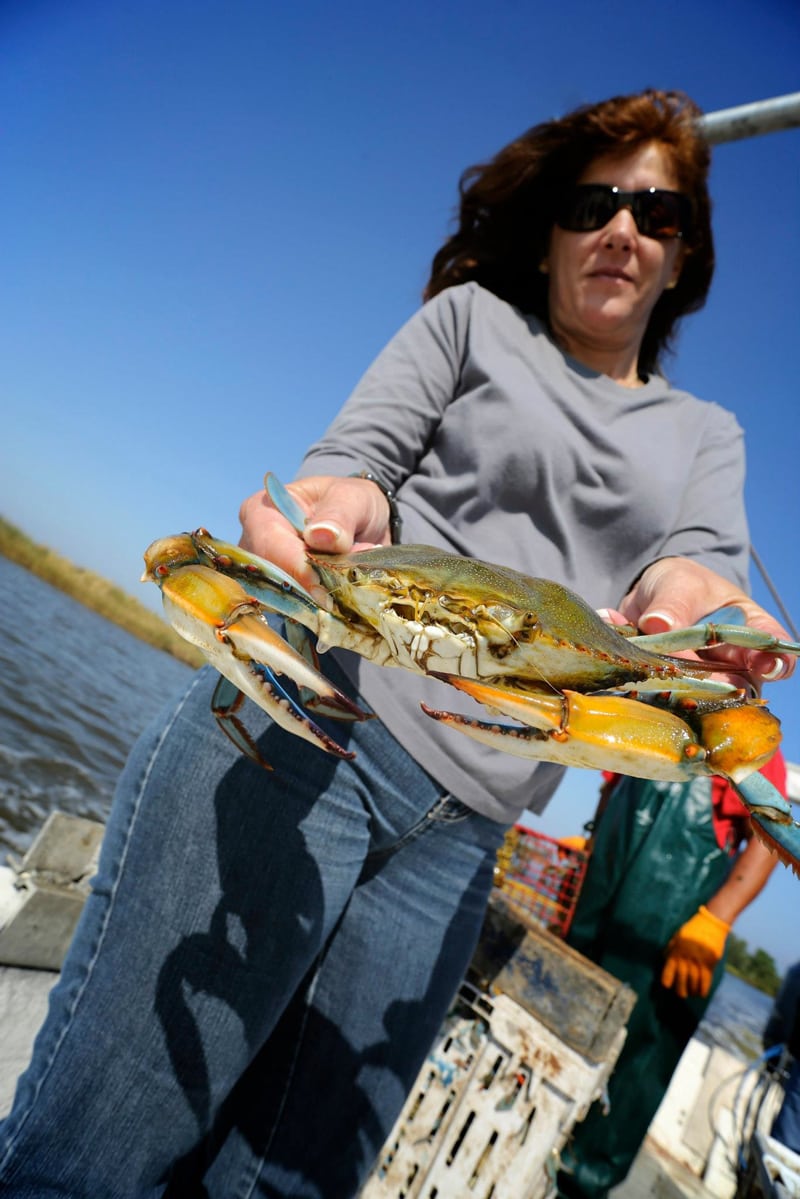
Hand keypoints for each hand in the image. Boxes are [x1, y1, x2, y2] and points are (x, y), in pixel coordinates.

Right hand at [238, 474, 391, 600]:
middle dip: (313, 585)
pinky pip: (298, 612)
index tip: (323, 587)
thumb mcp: (352, 498)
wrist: (366, 524)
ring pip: (285, 599)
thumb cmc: (351, 503)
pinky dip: (325, 607)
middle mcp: (255, 546)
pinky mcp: (282, 596)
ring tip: (354, 579)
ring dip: (323, 597)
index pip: (269, 544)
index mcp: (262, 511)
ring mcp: (266, 575)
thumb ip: (339, 515)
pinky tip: (347, 594)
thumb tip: (321, 535)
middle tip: (351, 581)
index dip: (296, 567)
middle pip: (272, 577)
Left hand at [619, 557, 794, 687]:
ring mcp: (702, 680)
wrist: (648, 596)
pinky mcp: (673, 690)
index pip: (772, 645)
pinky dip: (637, 682)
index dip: (775, 660)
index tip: (765, 667)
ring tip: (652, 676)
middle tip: (697, 685)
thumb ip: (673, 603)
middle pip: (738, 684)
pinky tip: (619, 660)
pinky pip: (659, 696)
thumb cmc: (680, 585)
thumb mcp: (679, 583)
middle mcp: (732, 661)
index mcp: (748, 628)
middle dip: (720, 689)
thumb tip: (657, 623)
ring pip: (699, 698)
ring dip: (675, 691)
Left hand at [661, 905, 730, 997]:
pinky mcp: (710, 962)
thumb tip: (665, 958)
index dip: (667, 978)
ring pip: (693, 981)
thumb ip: (671, 948)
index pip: (669, 968)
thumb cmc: (692, 929)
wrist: (711, 923)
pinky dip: (703, 988)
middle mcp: (686, 957)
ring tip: (691, 994)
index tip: (666, 986)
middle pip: (682, 978)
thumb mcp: (678, 936)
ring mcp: (698, 960)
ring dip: (692, 990)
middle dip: (680, 989)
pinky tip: (701, 994)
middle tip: (681, 995)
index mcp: (677, 950)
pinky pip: (706, 979)